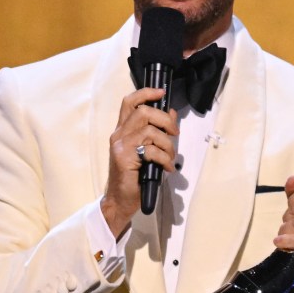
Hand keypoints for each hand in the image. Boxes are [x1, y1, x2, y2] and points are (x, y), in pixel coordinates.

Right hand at [101, 87, 178, 237]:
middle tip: (174, 133)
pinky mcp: (124, 159)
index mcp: (123, 130)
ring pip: (150, 131)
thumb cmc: (135, 176)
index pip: (130, 102)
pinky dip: (164, 159)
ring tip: (169, 157)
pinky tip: (166, 168)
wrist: (120, 200)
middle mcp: (119, 135)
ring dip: (167, 144)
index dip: (146, 93)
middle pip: (144, 112)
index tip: (161, 93)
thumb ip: (157, 131)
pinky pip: (151, 151)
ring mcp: (120, 146)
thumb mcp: (148, 150)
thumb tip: (172, 113)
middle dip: (165, 120)